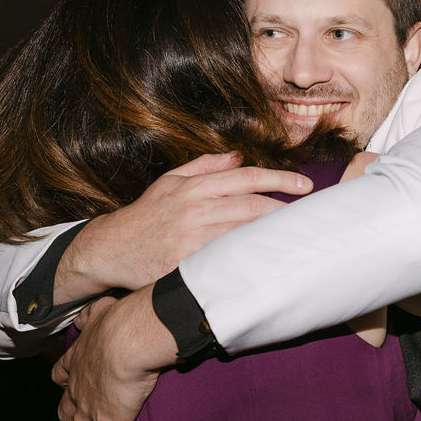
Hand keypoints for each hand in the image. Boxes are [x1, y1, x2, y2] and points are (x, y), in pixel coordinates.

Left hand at [53, 286, 176, 420]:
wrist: (128, 338)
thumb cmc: (119, 318)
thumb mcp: (100, 308)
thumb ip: (94, 311)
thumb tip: (94, 306)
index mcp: (77, 361)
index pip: (62, 375)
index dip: (65, 382)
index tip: (68, 384)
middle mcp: (77, 390)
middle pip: (66, 411)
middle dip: (71, 419)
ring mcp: (91, 411)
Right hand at [54, 152, 311, 302]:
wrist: (109, 249)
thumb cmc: (144, 216)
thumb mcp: (170, 182)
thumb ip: (205, 166)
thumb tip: (238, 155)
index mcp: (194, 186)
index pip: (246, 177)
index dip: (280, 179)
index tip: (305, 185)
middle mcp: (194, 209)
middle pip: (251, 205)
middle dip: (285, 210)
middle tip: (311, 216)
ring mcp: (190, 238)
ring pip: (243, 233)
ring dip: (273, 235)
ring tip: (299, 236)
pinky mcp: (184, 265)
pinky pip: (225, 261)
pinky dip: (249, 260)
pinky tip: (270, 261)